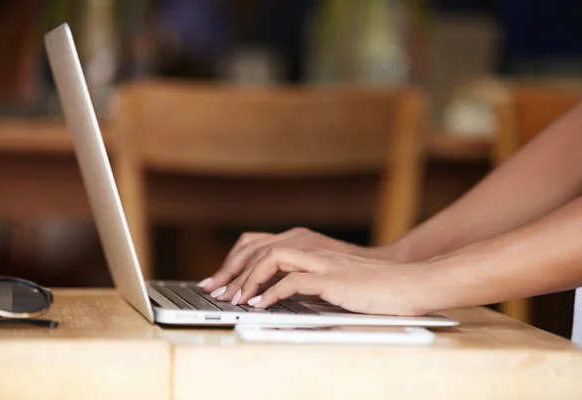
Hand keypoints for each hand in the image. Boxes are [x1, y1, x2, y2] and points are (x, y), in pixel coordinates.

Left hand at [199, 227, 371, 298]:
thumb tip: (278, 294)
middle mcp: (312, 247)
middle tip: (216, 291)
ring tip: (236, 299)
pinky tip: (260, 306)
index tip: (220, 281)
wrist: (408, 282)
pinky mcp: (333, 278)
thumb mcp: (332, 278)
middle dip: (233, 270)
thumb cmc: (373, 285)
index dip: (236, 260)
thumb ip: (306, 280)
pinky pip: (294, 280)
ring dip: (249, 279)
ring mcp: (322, 260)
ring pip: (272, 257)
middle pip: (259, 247)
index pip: (260, 242)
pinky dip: (272, 293)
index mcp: (309, 245)